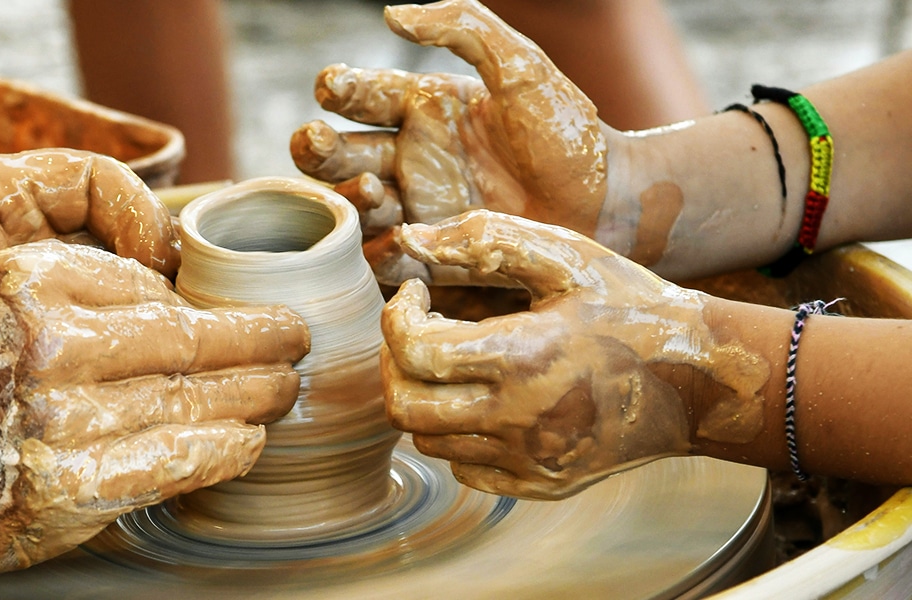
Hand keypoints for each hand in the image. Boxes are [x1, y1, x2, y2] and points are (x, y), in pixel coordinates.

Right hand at [0, 240, 307, 586]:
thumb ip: (76, 283)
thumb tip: (175, 296)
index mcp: (29, 283)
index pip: (155, 291)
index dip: (215, 306)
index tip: (248, 310)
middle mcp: (48, 346)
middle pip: (191, 341)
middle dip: (261, 341)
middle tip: (298, 339)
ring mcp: (60, 423)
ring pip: (195, 401)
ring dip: (256, 395)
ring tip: (285, 387)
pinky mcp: (67, 491)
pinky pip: (176, 461)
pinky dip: (225, 450)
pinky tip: (250, 440)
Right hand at [290, 0, 610, 284]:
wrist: (609, 208)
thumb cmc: (570, 136)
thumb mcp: (523, 67)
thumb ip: (464, 27)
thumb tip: (393, 14)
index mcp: (426, 109)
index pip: (363, 94)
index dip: (339, 87)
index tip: (332, 87)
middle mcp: (412, 158)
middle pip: (340, 152)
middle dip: (318, 147)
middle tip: (317, 140)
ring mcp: (419, 209)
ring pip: (354, 203)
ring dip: (349, 195)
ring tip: (372, 186)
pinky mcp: (431, 254)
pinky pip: (386, 255)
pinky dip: (380, 247)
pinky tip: (398, 235)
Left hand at [380, 211, 769, 498]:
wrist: (702, 379)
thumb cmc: (633, 308)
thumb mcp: (567, 258)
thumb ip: (487, 240)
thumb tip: (410, 239)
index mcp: (520, 357)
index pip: (412, 350)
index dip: (395, 315)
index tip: (414, 292)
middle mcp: (518, 419)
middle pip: (404, 408)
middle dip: (393, 362)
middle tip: (415, 331)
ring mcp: (529, 459)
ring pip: (428, 441)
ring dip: (421, 395)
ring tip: (449, 360)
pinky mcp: (541, 483)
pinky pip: (466, 470)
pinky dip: (456, 434)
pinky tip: (482, 397)